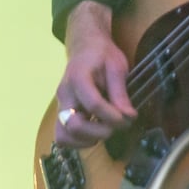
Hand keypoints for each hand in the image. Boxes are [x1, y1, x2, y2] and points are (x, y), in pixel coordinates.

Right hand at [53, 0, 135, 147]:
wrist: (85, 47)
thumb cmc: (102, 54)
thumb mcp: (116, 66)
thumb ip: (120, 92)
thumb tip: (128, 116)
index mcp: (78, 77)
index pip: (93, 104)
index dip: (112, 116)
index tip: (128, 118)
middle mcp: (64, 94)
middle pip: (73, 125)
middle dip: (98, 132)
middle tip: (117, 126)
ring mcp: (60, 106)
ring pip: (63, 136)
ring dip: (86, 140)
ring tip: (105, 130)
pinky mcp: (62, 114)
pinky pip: (64, 137)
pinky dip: (79, 141)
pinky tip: (95, 133)